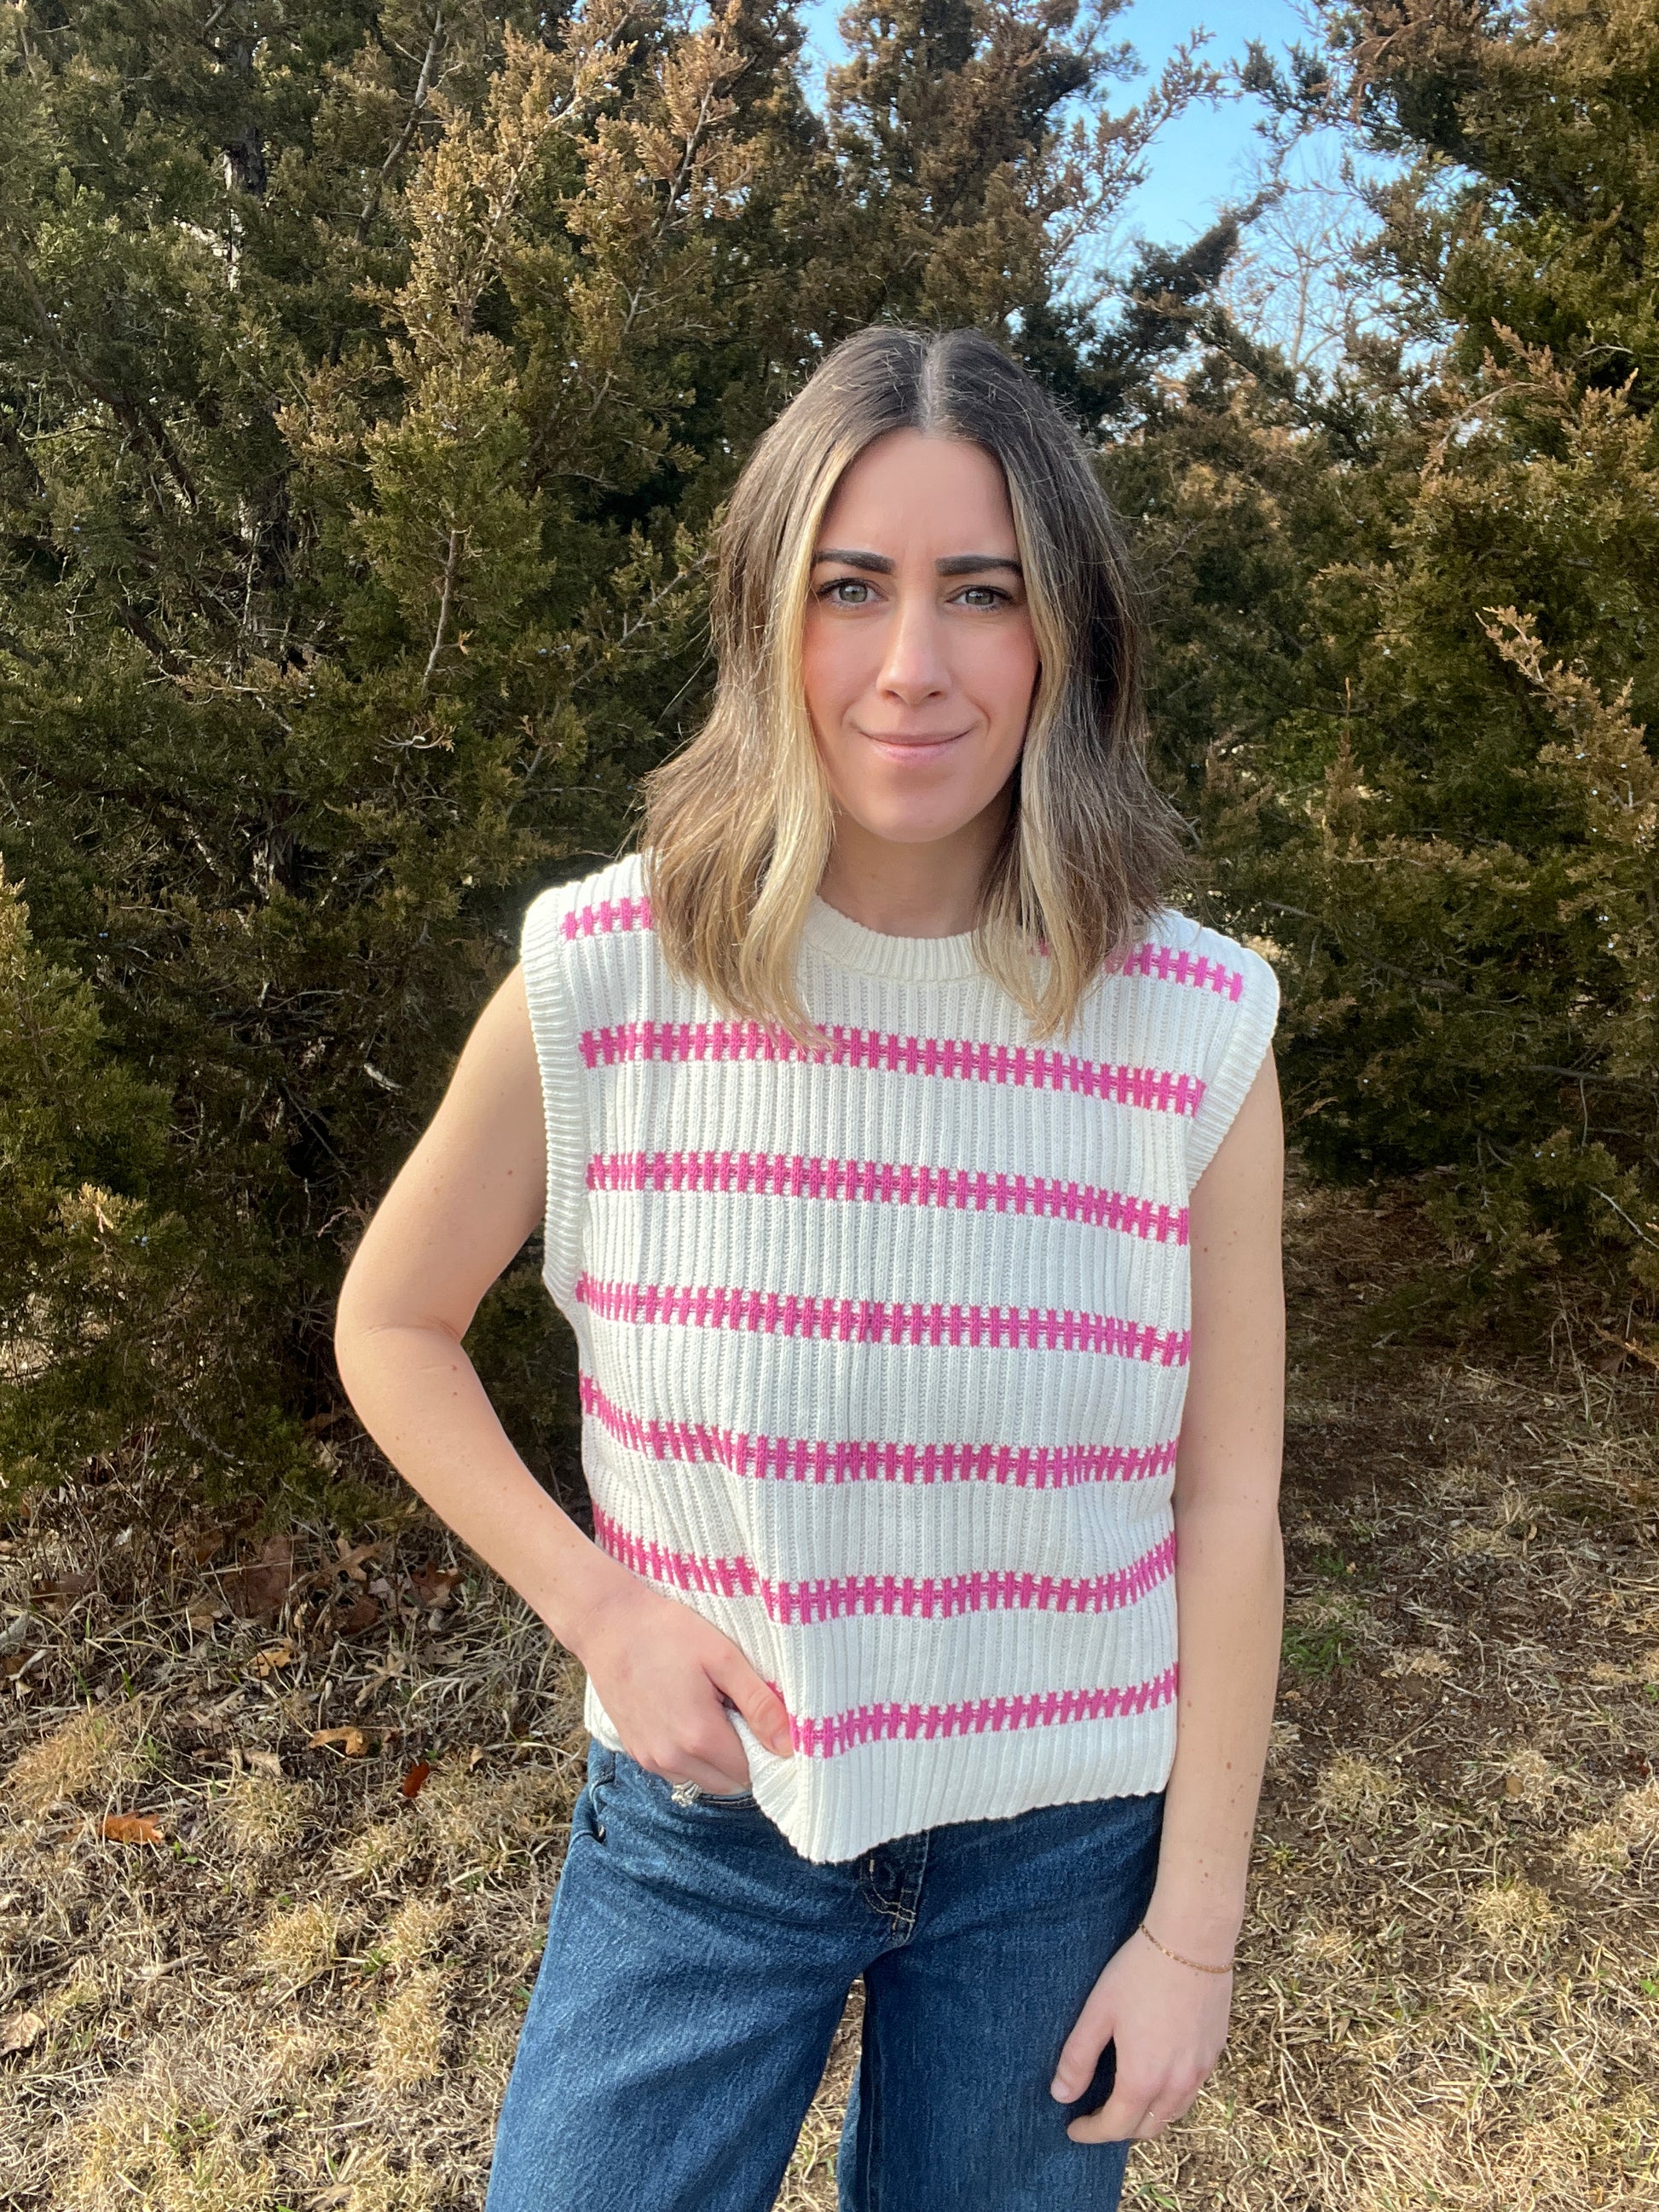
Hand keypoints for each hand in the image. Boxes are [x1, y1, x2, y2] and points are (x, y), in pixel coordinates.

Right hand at [569, 1571, 793, 1793]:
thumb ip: (759, 1704)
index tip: (761, 1716)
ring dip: (715, 1757)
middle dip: (741, 1754)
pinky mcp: (636, 1752)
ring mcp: (650, 1760)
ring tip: (710, 1708)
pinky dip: (690, 1754)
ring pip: (702, 1779)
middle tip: (735, 1708)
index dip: (764, 1746)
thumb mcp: (723, 1658)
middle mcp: (672, 1760)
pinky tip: (686, 1713)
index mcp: (699, 1737)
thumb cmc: (668, 1633)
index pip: (752, 1771)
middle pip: (729, 1782)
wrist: (608, 1624)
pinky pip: (677, 1771)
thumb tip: (791, 1746)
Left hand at [1049, 1920, 1232, 2143]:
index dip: (1091, 2133)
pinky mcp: (1215, 2052)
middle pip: (1147, 2128)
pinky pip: (1191, 2090)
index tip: (1073, 2129)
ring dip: (1148, 2116)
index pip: (1115, 2127)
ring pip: (1173, 2113)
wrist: (1193, 1940)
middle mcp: (1177, 2084)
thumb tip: (1061, 2095)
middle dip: (1119, 2129)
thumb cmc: (1140, 1971)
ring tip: (1126, 2100)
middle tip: (1097, 2115)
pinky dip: (1171, 2097)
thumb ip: (1079, 2057)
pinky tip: (1158, 2074)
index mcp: (1143, 2078)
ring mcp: (1201, 2070)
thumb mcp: (1099, 2011)